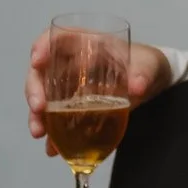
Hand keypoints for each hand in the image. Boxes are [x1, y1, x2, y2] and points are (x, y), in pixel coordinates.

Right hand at [26, 31, 172, 154]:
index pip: (58, 38)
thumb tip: (137, 88)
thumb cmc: (147, 65)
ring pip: (44, 97)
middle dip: (34, 89)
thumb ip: (143, 74)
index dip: (43, 46)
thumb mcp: (149, 66)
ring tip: (38, 133)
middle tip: (38, 108)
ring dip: (37, 115)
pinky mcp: (74, 106)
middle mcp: (72, 63)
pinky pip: (57, 118)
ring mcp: (70, 86)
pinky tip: (52, 148)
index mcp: (88, 44)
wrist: (153, 84)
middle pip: (42, 72)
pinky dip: (53, 133)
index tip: (37, 62)